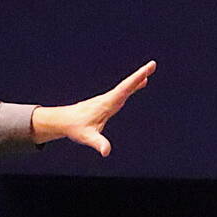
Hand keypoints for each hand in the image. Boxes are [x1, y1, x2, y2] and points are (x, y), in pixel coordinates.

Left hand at [32, 61, 155, 155]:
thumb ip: (98, 143)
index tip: (146, 72)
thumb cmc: (76, 129)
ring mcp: (108, 99)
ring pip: (125, 86)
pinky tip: (140, 83)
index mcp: (106, 104)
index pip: (124, 90)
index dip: (135, 80)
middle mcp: (108, 98)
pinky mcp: (108, 101)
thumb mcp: (87, 138)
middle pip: (127, 84)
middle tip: (153, 64)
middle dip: (140, 74)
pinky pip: (123, 91)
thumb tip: (106, 151)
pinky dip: (133, 86)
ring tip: (149, 71)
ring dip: (137, 78)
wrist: (64, 121)